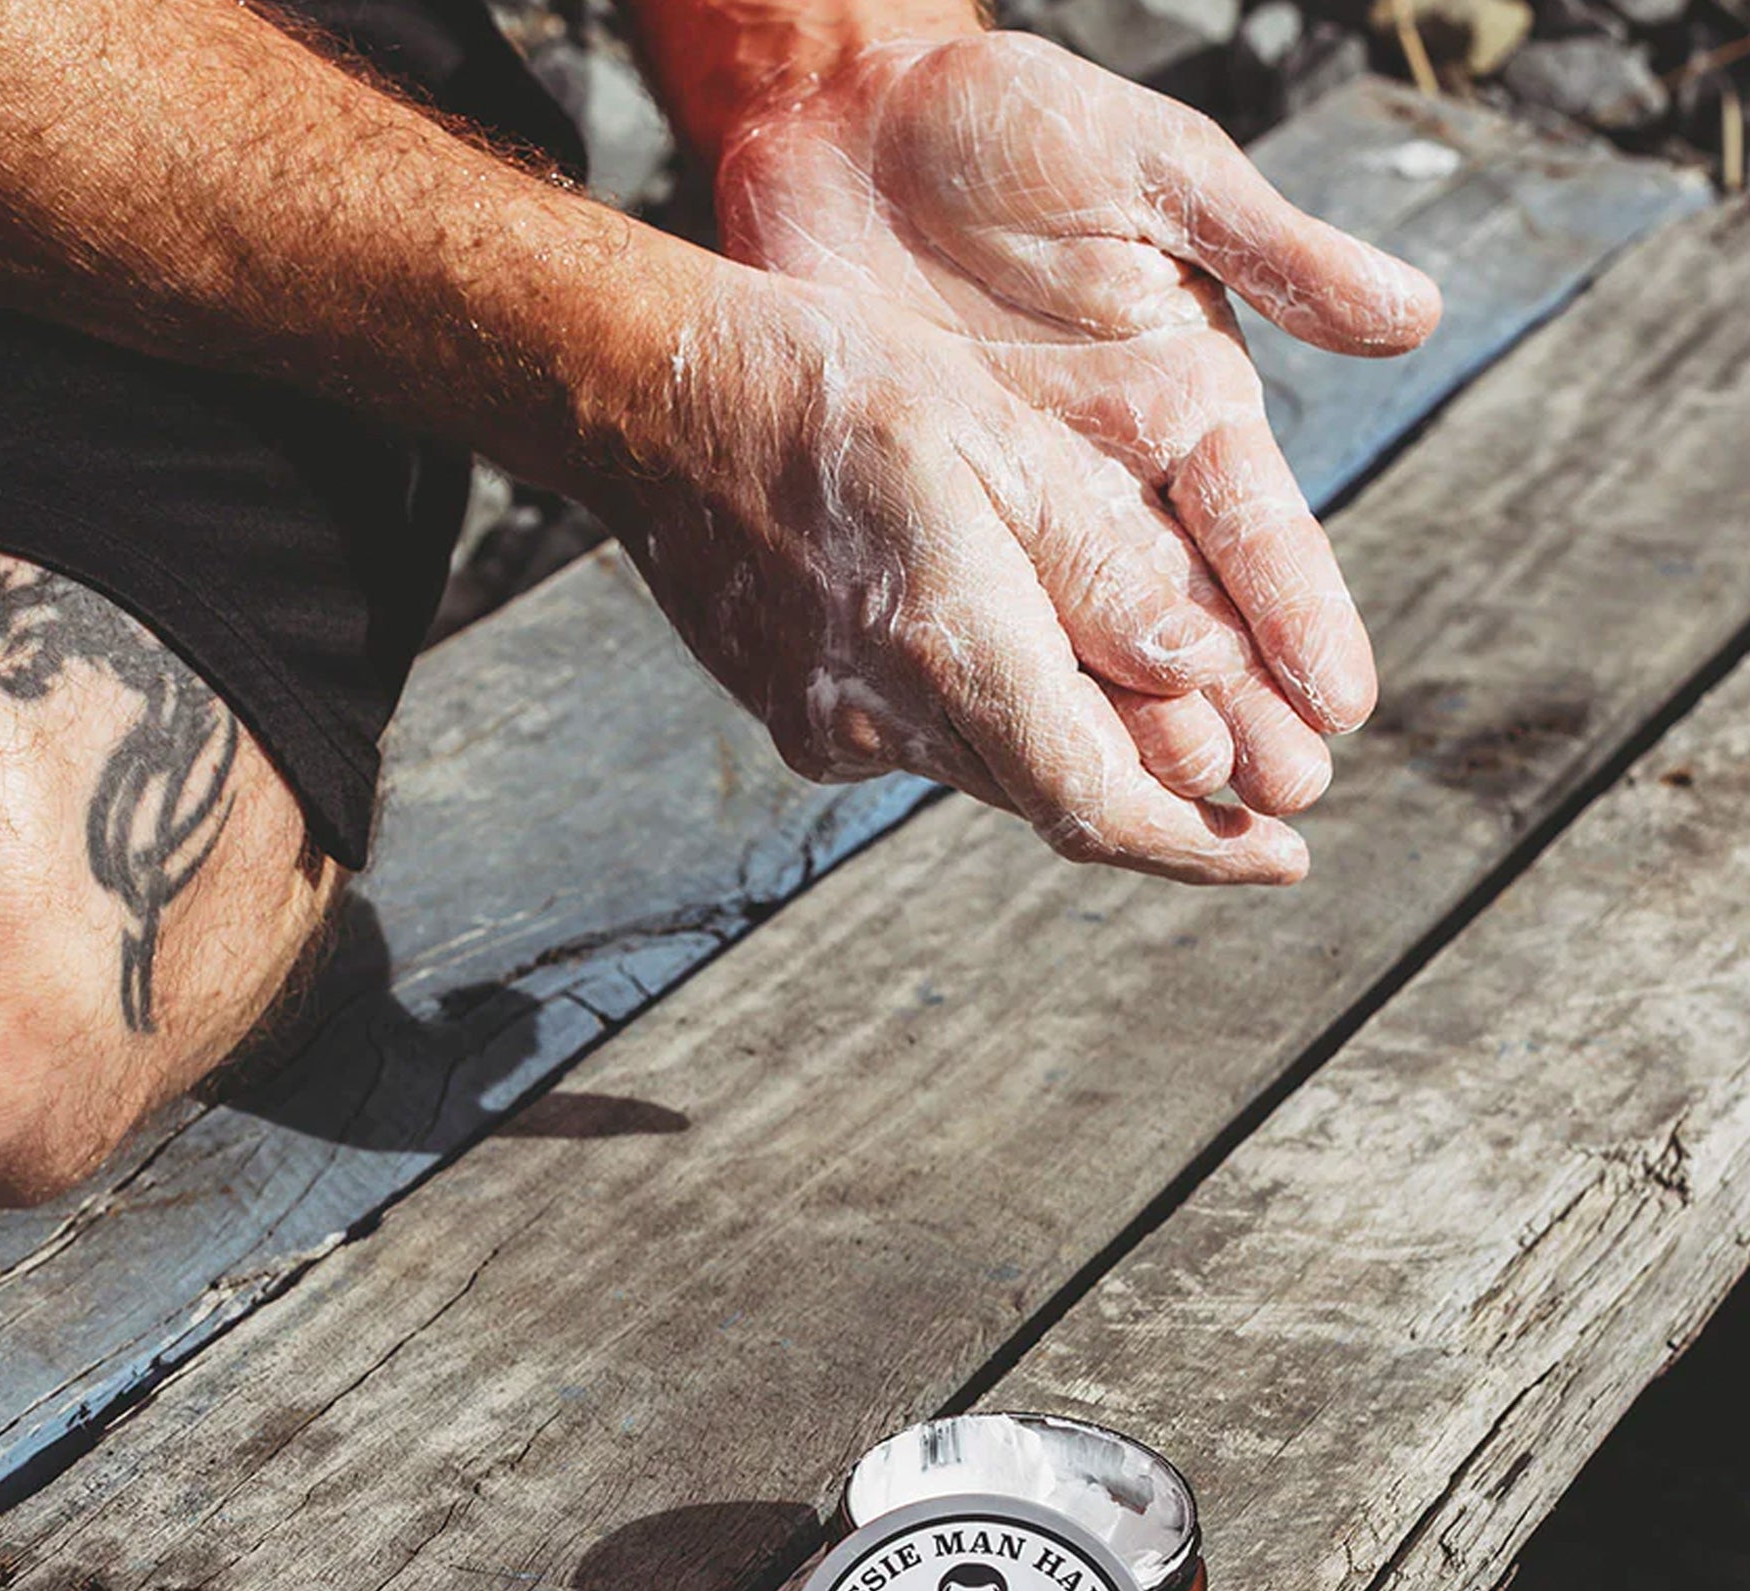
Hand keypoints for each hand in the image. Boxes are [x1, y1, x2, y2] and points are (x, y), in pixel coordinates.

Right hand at [591, 250, 1314, 882]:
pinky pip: (927, 746)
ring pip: (994, 772)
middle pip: (1056, 799)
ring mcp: (832, 732)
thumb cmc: (828, 390)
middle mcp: (885, 717)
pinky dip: (993, 720)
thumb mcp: (994, 441)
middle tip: (1250, 794)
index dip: (1199, 849)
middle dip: (1158, 803)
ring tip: (1147, 712)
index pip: (1096, 803)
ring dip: (1075, 754)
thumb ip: (1101, 568)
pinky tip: (1008, 652)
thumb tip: (1206, 674)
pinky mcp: (801, 723)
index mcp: (949, 645)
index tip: (1283, 857)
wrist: (651, 406)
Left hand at [715, 33, 1440, 817]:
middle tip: (1282, 802)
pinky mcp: (928, 514)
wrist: (853, 122)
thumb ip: (1269, 248)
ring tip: (1182, 814)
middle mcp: (1113, 478)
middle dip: (1237, 709)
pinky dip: (1009, 685)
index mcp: (1187, 404)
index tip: (1341, 703)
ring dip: (1133, 727)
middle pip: (1186, 615)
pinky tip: (1031, 760)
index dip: (1299, 615)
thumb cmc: (1013, 126)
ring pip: (1084, 641)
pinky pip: (977, 616)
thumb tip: (1412, 316)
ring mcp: (1016, 506)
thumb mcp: (1154, 171)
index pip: (1259, 532)